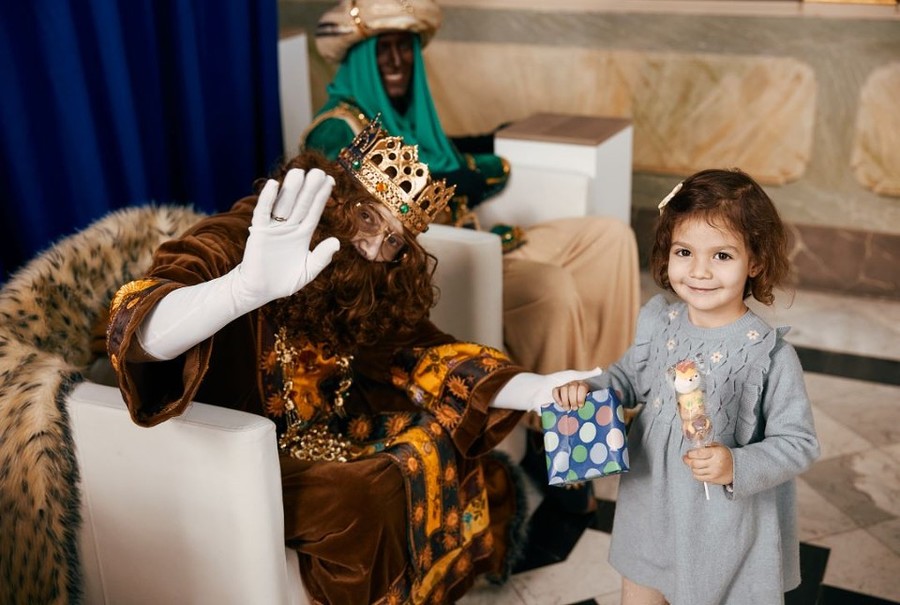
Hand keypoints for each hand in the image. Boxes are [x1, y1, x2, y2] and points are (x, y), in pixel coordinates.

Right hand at [234, 168, 339, 309]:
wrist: (259, 291)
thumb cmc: (283, 282)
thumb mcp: (307, 271)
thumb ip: (321, 257)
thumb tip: (337, 241)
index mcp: (302, 234)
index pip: (314, 211)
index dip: (321, 197)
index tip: (330, 180)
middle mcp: (289, 227)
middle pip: (301, 204)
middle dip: (309, 188)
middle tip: (318, 171)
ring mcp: (273, 228)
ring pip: (284, 204)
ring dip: (291, 189)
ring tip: (299, 172)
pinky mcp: (258, 232)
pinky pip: (263, 213)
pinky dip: (267, 199)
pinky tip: (273, 185)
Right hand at [552, 380, 589, 410]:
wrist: (578, 398)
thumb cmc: (584, 401)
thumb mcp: (589, 400)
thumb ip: (589, 402)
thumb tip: (589, 410)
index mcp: (583, 385)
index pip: (582, 388)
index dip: (581, 397)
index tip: (581, 406)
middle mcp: (574, 383)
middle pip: (572, 388)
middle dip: (573, 400)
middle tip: (575, 409)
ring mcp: (566, 385)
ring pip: (563, 389)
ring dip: (565, 400)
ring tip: (568, 408)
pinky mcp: (558, 389)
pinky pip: (555, 391)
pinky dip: (557, 398)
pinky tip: (561, 404)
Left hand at [682, 442, 733, 485]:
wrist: (737, 467)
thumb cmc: (726, 456)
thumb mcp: (718, 447)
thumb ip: (707, 446)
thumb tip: (695, 448)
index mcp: (716, 453)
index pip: (698, 453)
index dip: (690, 453)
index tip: (688, 453)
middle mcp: (715, 463)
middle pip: (694, 463)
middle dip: (687, 460)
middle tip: (686, 458)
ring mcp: (714, 472)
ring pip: (695, 471)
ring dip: (691, 467)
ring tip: (692, 464)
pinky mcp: (713, 479)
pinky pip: (699, 478)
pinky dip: (695, 474)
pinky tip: (697, 470)